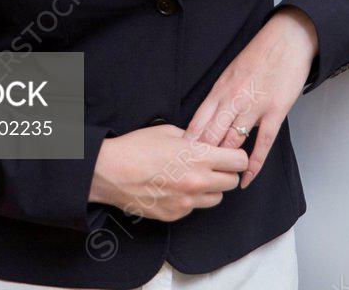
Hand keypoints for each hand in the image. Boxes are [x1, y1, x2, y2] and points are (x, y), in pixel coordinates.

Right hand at [89, 123, 248, 222]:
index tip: (231, 154)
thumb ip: (192, 139)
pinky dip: (192, 199)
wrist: (110, 172)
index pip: (238, 161)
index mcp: (198, 157)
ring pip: (217, 198)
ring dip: (212, 188)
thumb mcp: (168, 132)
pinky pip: (195, 208)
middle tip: (214, 165)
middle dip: (227, 172)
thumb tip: (204, 143)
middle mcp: (197, 182)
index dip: (237, 156)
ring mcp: (187, 202)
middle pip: (232, 182)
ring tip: (194, 176)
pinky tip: (177, 187)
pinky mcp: (176, 215)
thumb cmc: (136, 148)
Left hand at [182, 6, 318, 189]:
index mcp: (220, 89)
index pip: (198, 121)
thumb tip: (208, 117)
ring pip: (233, 141)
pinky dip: (253, 164)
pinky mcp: (274, 112)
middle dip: (201, 157)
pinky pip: (262, 144)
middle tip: (193, 175)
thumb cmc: (259, 55)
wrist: (286, 41)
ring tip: (216, 178)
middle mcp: (233, 99)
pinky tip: (246, 177)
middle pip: (211, 135)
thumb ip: (220, 95)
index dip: (189, 143)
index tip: (180, 158)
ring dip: (225, 161)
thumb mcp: (231, 72)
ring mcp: (254, 107)